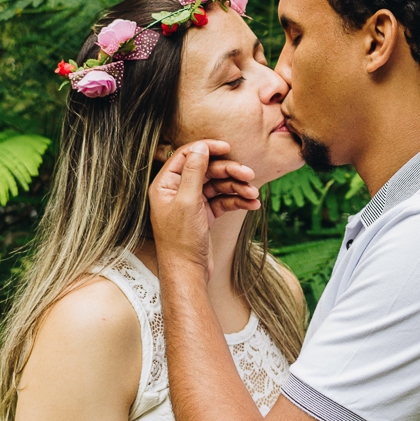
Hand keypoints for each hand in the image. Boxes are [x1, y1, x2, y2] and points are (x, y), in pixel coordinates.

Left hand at [149, 140, 259, 276]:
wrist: (188, 273)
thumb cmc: (181, 241)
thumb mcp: (187, 202)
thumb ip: (193, 172)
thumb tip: (200, 147)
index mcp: (166, 185)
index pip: (187, 156)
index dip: (207, 149)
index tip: (227, 147)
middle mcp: (178, 191)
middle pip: (207, 170)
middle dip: (229, 172)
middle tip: (249, 175)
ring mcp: (192, 203)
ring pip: (218, 185)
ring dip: (237, 187)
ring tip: (253, 195)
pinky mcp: (205, 214)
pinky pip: (223, 200)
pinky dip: (237, 201)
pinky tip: (252, 205)